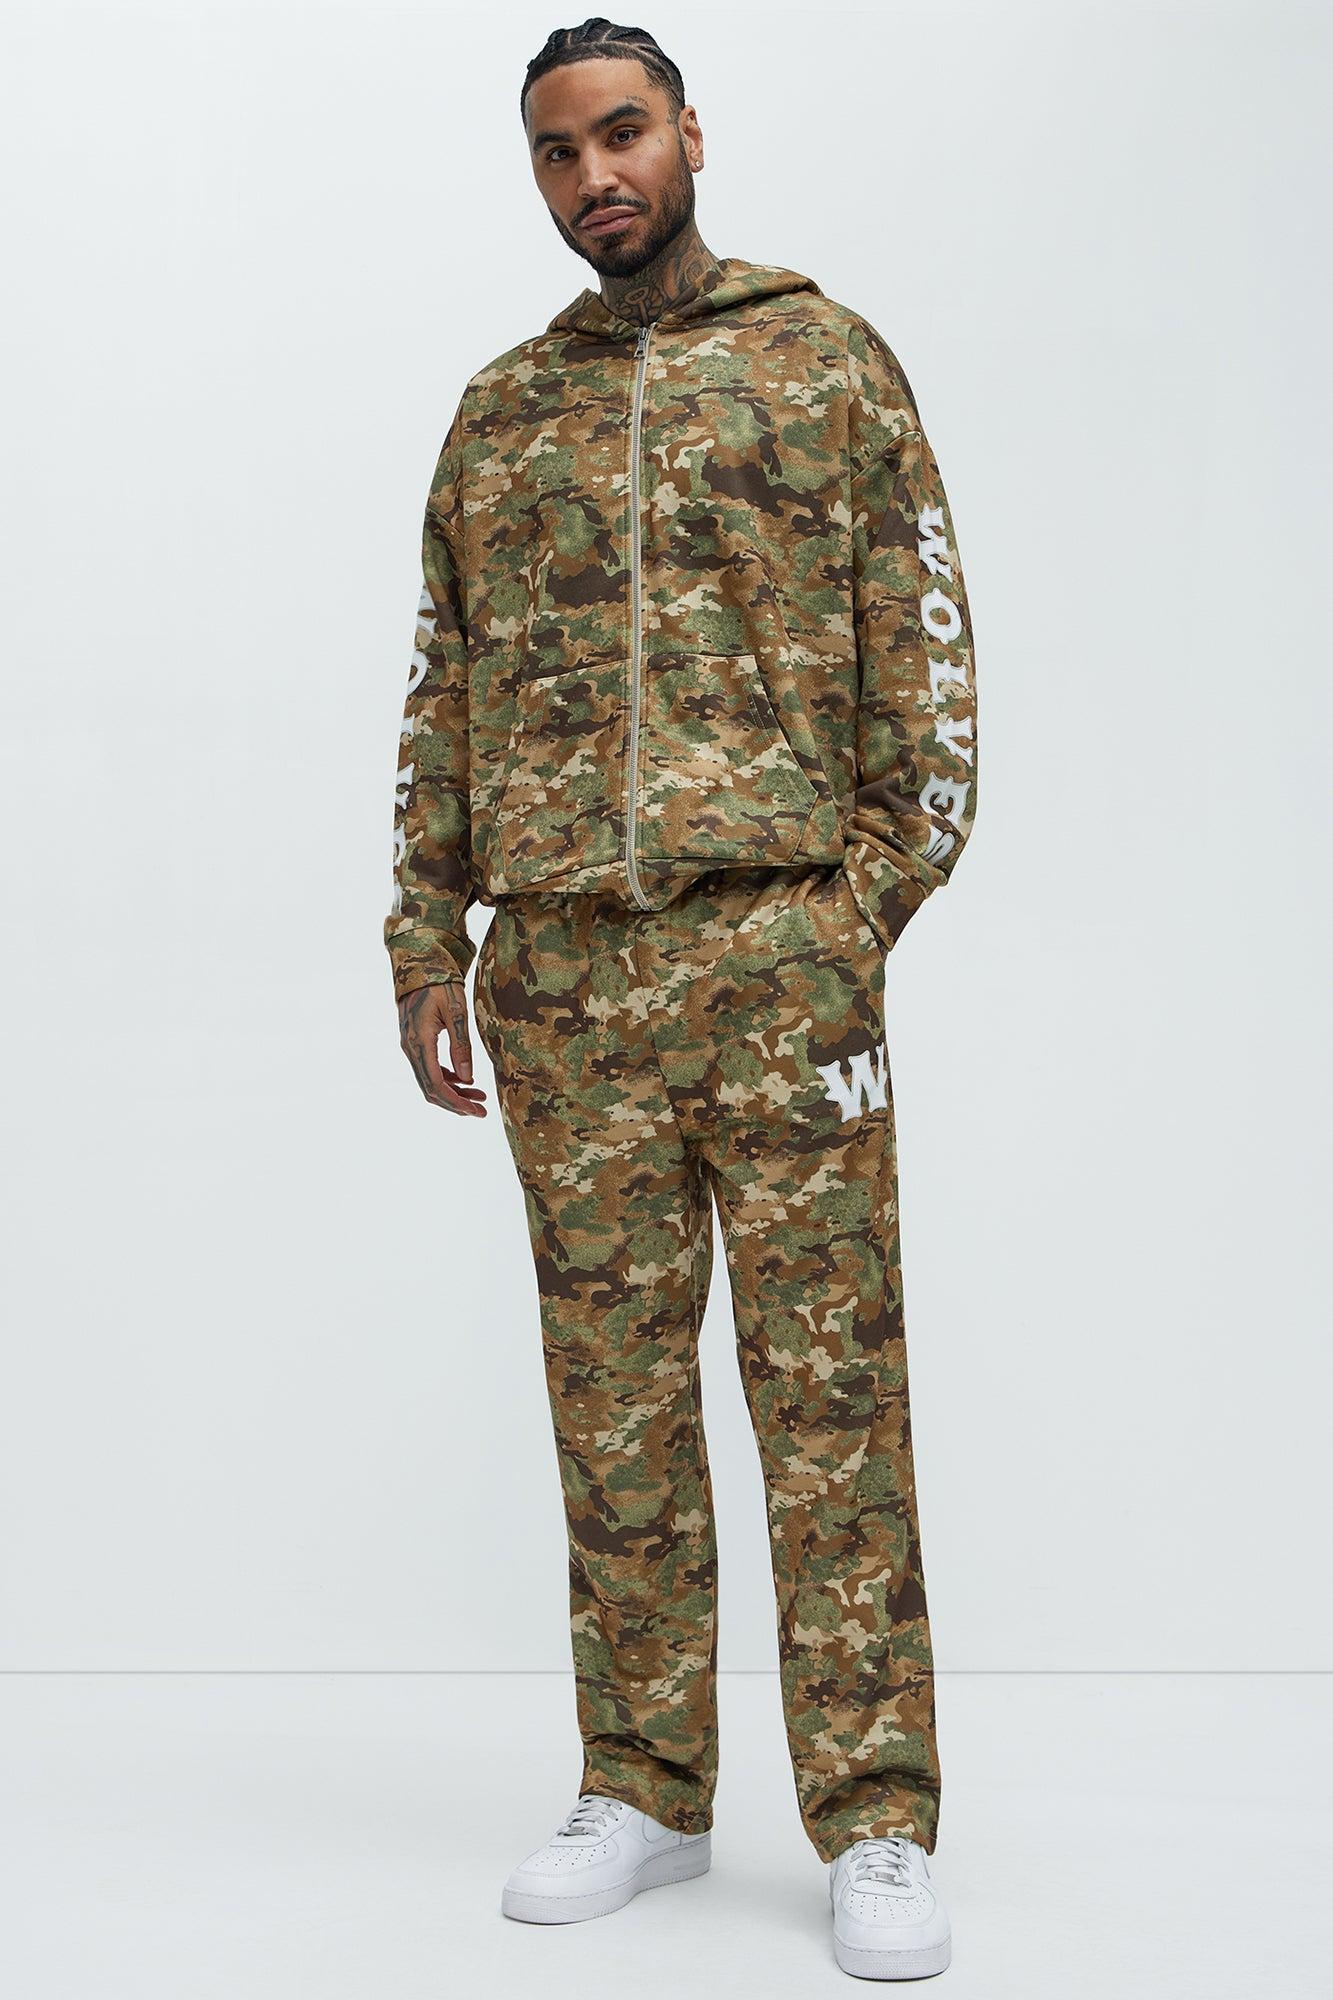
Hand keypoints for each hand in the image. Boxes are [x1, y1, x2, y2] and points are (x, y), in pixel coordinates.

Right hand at [397, 980, 487, 1116]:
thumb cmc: (440, 983)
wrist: (420, 964)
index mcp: (420, 1042)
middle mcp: (410, 1048)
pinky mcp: (414, 1042)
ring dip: (453, 1092)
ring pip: (429, 1081)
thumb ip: (461, 1045)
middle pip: (431, 1089)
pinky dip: (447, 1079)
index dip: (456, 1102)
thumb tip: (468, 1078)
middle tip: (480, 1111)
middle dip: (456, 1103)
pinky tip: (465, 1079)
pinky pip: (428, 1069)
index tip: (476, 1111)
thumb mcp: (456, 1012)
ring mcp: (410, 1046)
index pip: (436, 1084)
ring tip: (478, 1097)